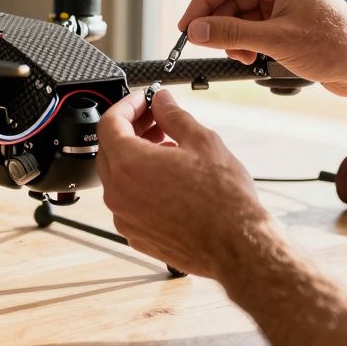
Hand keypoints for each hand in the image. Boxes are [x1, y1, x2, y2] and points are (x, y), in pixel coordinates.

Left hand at [96, 89, 267, 280]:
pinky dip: (140, 184)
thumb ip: (173, 115)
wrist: (237, 246)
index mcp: (129, 164)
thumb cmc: (224, 200)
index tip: (143, 99)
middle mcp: (118, 193)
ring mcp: (124, 217)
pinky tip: (168, 179)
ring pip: (118, 177)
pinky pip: (128, 201)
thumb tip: (162, 101)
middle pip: (109, 149)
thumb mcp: (202, 141)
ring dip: (135, 157)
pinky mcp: (135, 234)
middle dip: (131, 129)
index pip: (110, 123)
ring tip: (168, 148)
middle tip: (157, 120)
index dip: (127, 105)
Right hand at [177, 0, 346, 95]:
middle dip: (220, 24)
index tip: (187, 25)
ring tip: (242, 56)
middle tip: (210, 45)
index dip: (202, 3)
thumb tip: (196, 30)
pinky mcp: (286, 19)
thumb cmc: (335, 45)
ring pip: (240, 14)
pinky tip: (252, 57)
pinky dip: (246, 42)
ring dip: (233, 37)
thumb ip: (231, 33)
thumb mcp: (275, 40)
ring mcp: (284, 0)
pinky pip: (253, 25)